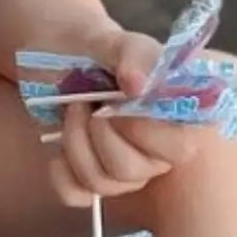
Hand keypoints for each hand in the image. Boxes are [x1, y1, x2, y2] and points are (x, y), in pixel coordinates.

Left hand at [48, 27, 196, 208]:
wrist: (54, 52)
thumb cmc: (92, 45)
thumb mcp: (113, 40)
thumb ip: (134, 54)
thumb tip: (140, 86)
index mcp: (176, 115)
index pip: (181, 148)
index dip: (147, 133)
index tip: (119, 106)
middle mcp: (157, 148)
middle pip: (136, 172)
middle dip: (100, 135)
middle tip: (86, 103)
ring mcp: (124, 166)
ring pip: (105, 184)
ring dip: (76, 145)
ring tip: (72, 110)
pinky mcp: (91, 176)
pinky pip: (79, 195)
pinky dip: (62, 175)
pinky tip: (56, 151)